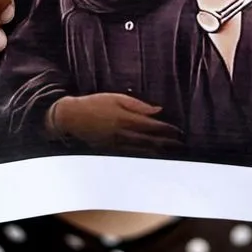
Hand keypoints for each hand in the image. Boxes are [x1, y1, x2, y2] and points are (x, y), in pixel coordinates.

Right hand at [50, 93, 183, 154]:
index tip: (178, 131)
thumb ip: (138, 105)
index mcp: (124, 118)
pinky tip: (152, 154)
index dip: (166, 129)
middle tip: (180, 143)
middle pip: (149, 140)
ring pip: (142, 149)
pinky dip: (144, 154)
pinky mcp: (111, 150)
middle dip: (166, 142)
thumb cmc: (94, 103)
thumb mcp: (116, 98)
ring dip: (158, 150)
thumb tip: (157, 110)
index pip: (151, 126)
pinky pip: (132, 153)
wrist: (72, 117)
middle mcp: (122, 133)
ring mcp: (116, 144)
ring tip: (170, 150)